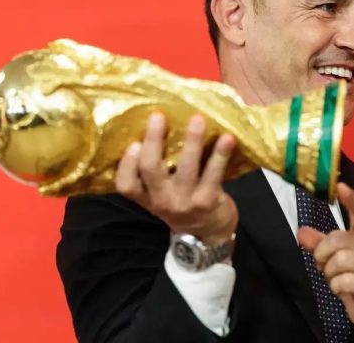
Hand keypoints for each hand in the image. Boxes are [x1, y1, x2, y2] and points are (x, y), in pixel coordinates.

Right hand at [115, 112, 237, 244]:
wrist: (207, 237)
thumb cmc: (182, 204)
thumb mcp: (161, 195)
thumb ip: (157, 171)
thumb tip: (158, 125)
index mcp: (146, 197)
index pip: (126, 185)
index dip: (126, 164)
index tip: (133, 142)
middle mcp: (162, 201)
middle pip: (151, 170)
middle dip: (154, 140)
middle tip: (158, 116)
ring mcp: (185, 202)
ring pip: (186, 168)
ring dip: (192, 141)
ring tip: (197, 119)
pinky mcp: (208, 201)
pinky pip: (214, 174)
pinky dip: (220, 154)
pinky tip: (227, 138)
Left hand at [298, 183, 353, 335]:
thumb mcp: (334, 256)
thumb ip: (318, 243)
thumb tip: (301, 232)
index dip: (351, 199)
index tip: (340, 186)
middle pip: (337, 240)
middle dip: (322, 255)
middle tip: (324, 265)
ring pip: (339, 261)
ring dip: (330, 273)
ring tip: (337, 278)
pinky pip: (344, 281)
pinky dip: (337, 287)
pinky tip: (345, 289)